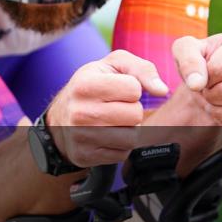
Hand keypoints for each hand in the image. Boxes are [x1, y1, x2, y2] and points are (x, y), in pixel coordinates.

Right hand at [47, 50, 169, 166]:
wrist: (59, 119)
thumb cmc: (91, 86)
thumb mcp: (112, 65)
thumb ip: (141, 68)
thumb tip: (162, 90)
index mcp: (85, 85)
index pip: (134, 89)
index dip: (132, 88)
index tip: (117, 89)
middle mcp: (80, 111)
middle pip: (135, 115)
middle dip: (132, 110)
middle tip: (115, 107)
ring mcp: (80, 136)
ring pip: (131, 137)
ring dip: (129, 130)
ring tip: (112, 122)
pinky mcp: (85, 156)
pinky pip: (122, 154)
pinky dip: (120, 146)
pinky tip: (105, 136)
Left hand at [172, 30, 221, 128]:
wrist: (212, 78)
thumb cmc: (199, 60)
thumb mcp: (185, 50)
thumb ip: (187, 60)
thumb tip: (196, 83)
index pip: (219, 70)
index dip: (203, 78)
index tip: (202, 75)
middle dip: (209, 96)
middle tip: (206, 90)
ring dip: (218, 111)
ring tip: (213, 101)